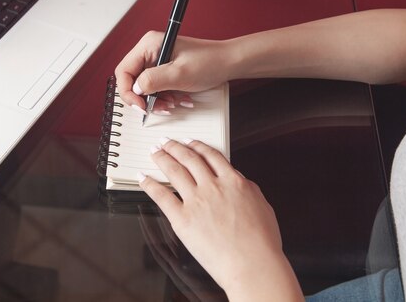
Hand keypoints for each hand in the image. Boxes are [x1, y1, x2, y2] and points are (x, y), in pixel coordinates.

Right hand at [114, 31, 235, 109]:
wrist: (228, 62)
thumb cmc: (209, 62)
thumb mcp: (179, 74)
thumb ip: (153, 81)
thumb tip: (135, 89)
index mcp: (149, 44)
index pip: (124, 71)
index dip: (128, 92)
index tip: (141, 107)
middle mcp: (149, 50)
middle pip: (132, 80)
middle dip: (145, 98)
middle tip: (160, 108)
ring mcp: (156, 60)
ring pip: (144, 87)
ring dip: (156, 100)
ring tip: (172, 103)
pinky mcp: (163, 69)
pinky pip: (155, 87)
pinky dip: (164, 97)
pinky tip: (177, 99)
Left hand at [138, 138, 302, 301]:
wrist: (252, 264)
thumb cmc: (261, 242)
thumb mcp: (261, 205)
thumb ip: (246, 189)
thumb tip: (238, 182)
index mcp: (234, 182)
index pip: (211, 156)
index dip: (198, 146)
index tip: (190, 143)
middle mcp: (213, 186)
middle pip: (190, 159)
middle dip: (176, 147)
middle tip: (167, 143)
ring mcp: (196, 201)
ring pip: (174, 171)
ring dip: (162, 158)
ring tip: (155, 152)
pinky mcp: (182, 218)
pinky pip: (161, 196)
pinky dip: (150, 185)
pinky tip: (144, 179)